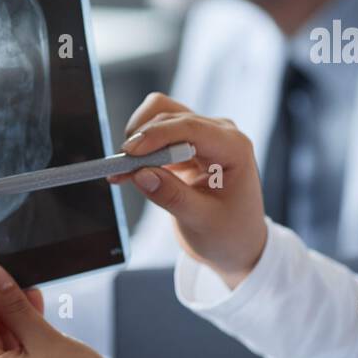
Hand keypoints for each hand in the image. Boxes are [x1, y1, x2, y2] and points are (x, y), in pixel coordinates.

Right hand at [112, 93, 267, 288]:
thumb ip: (172, 196)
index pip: (190, 128)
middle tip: (119, 169)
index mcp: (234, 148)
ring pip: (160, 115)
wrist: (238, 242)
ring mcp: (203, 135)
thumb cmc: (229, 233)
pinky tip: (127, 171)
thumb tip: (140, 174)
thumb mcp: (202, 220)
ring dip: (138, 138)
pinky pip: (156, 133)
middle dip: (141, 140)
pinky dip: (139, 147)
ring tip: (123, 169)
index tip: (128, 153)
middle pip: (170, 117)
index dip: (156, 136)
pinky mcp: (187, 143)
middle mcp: (220, 134)